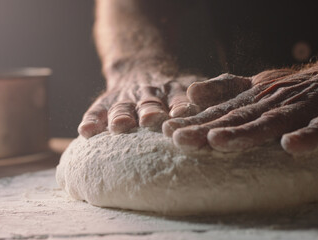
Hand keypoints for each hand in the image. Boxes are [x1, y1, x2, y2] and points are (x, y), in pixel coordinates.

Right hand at [78, 69, 204, 137]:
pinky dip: (91, 120)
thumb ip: (207, 99)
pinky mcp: (107, 102)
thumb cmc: (173, 89)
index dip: (181, 105)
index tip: (183, 113)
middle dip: (150, 111)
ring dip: (121, 116)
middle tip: (150, 119)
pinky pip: (97, 110)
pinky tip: (86, 131)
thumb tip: (231, 121)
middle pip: (150, 103)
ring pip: (123, 107)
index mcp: (174, 91)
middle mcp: (150, 94)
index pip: (179, 98)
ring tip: (118, 126)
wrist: (141, 66)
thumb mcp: (191, 84)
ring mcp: (127, 98)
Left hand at [163, 58, 317, 153]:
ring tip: (220, 142)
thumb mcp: (261, 84)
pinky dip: (308, 136)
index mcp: (257, 95)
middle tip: (179, 139)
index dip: (195, 122)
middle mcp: (276, 99)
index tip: (167, 131)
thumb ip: (228, 90)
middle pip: (239, 116)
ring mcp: (306, 106)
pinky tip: (291, 147)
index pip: (222, 111)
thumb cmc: (303, 85)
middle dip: (208, 129)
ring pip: (273, 121)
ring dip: (246, 132)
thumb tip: (192, 94)